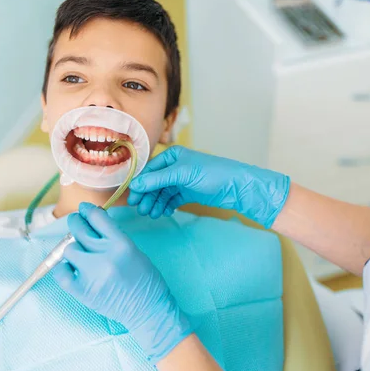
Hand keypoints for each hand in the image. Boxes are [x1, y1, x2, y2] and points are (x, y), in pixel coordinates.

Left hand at [52, 202, 191, 362]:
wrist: (147, 309)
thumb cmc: (145, 280)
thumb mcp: (133, 250)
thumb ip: (113, 237)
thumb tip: (93, 223)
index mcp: (121, 244)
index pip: (97, 218)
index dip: (88, 210)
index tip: (84, 208)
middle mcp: (105, 256)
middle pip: (79, 230)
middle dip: (75, 222)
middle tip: (75, 222)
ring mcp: (91, 274)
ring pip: (69, 250)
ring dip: (74, 250)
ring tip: (82, 257)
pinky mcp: (82, 291)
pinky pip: (61, 272)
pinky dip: (65, 269)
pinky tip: (73, 270)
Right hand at [128, 146, 289, 227]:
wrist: (236, 187)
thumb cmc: (211, 174)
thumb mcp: (182, 174)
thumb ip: (157, 180)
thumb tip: (135, 185)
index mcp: (172, 156)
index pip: (150, 170)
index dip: (140, 185)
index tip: (133, 199)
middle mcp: (175, 167)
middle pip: (154, 183)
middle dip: (148, 196)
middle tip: (142, 210)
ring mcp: (182, 180)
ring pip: (162, 193)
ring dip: (156, 203)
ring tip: (154, 214)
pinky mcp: (188, 193)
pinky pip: (171, 199)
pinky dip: (166, 206)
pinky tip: (164, 213)